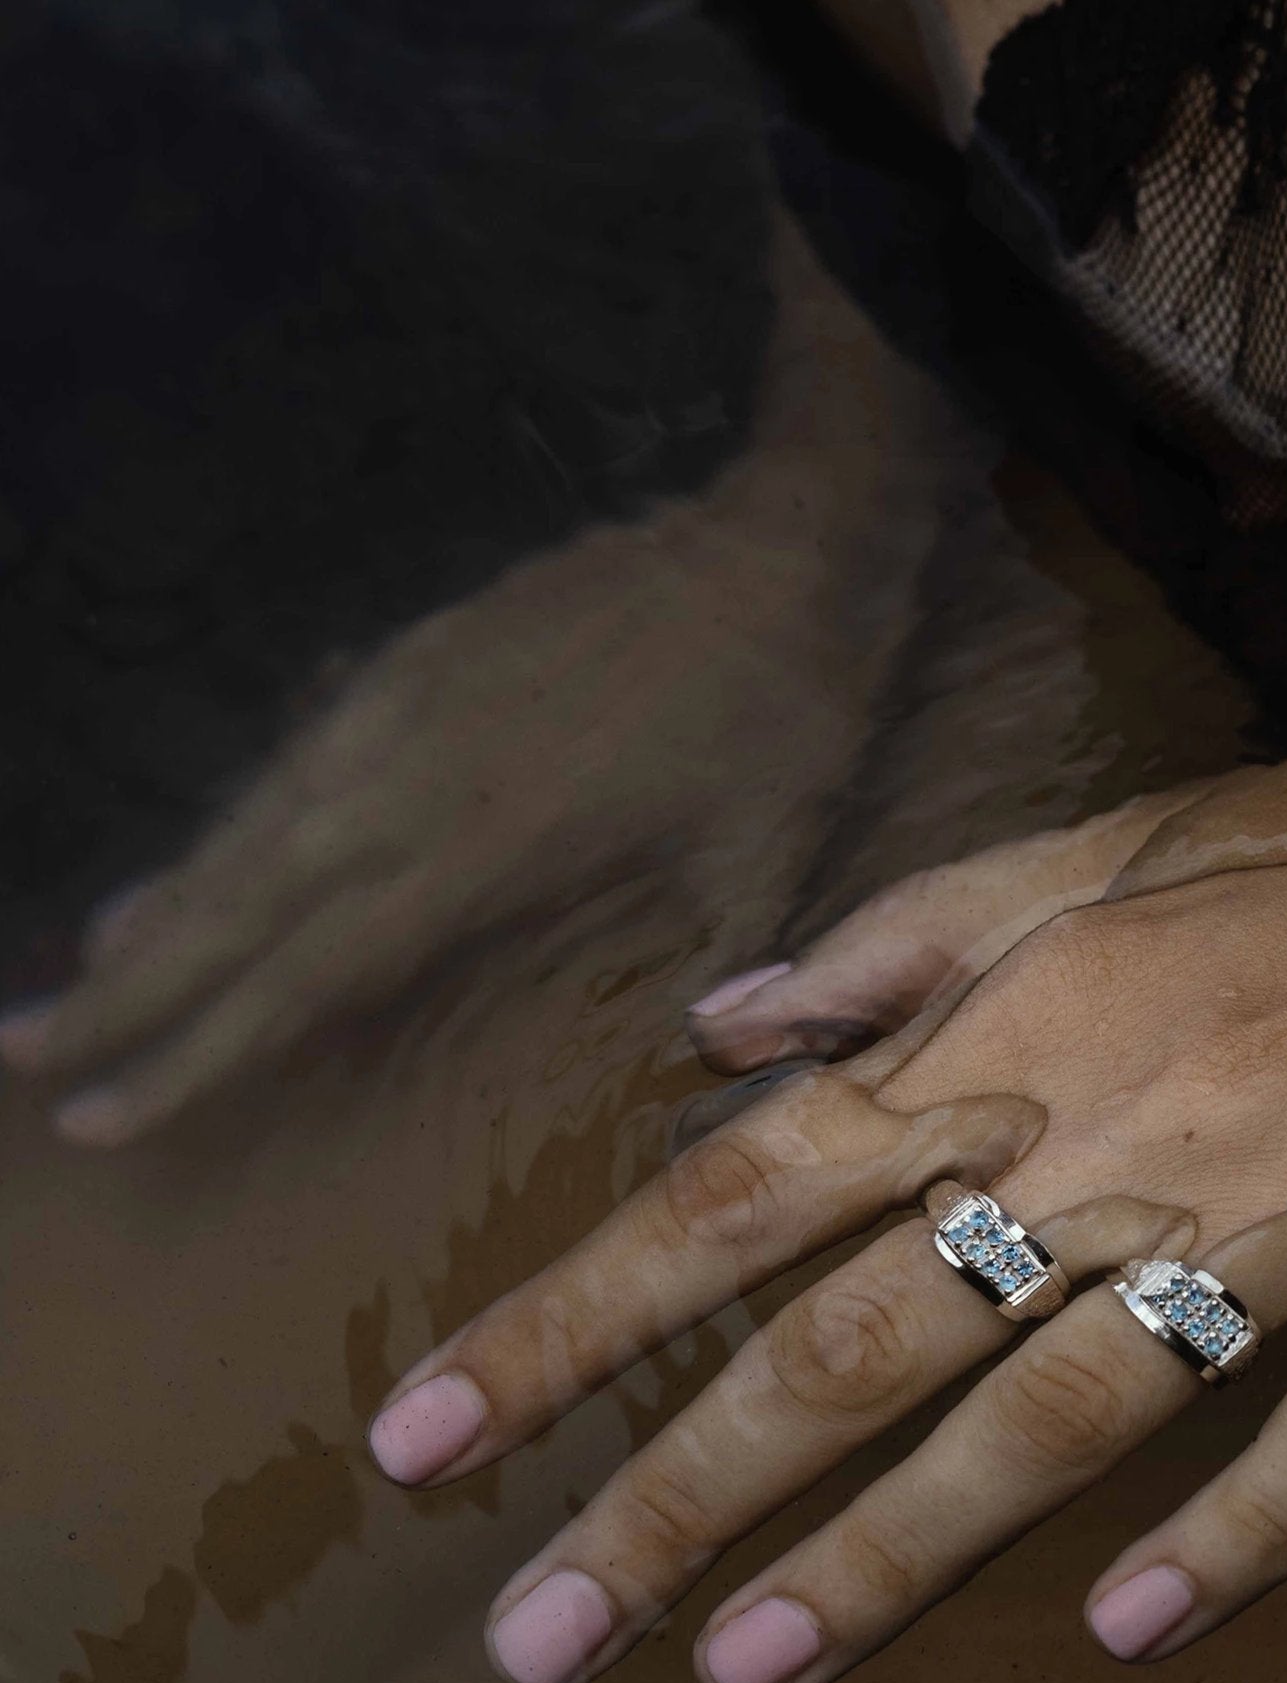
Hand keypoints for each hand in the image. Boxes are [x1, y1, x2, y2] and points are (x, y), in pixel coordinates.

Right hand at [0, 217, 986, 1142]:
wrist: (783, 542)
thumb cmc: (788, 712)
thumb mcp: (765, 856)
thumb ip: (723, 970)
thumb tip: (695, 1063)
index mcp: (490, 843)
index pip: (313, 972)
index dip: (204, 1049)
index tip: (103, 1114)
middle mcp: (412, 775)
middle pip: (241, 903)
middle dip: (127, 989)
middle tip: (16, 1052)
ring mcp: (398, 701)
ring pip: (248, 825)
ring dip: (156, 908)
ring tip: (71, 976)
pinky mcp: (410, 652)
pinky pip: (291, 756)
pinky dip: (227, 822)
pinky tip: (190, 866)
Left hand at [366, 566, 1286, 1682]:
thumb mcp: (1113, 836)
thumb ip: (905, 936)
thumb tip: (731, 1023)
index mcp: (1032, 1016)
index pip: (747, 1184)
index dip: (580, 1310)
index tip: (435, 1428)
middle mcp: (1129, 1127)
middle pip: (859, 1335)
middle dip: (677, 1490)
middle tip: (535, 1633)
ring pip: (1054, 1411)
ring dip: (897, 1553)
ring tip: (751, 1670)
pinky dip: (1233, 1533)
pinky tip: (1128, 1634)